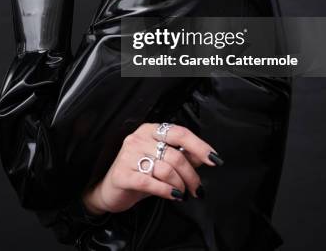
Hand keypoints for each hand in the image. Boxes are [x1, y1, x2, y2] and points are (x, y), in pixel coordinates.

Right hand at [82, 122, 222, 214]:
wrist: (111, 191)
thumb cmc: (140, 174)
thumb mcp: (163, 162)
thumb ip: (183, 156)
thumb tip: (205, 156)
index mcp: (150, 130)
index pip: (179, 133)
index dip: (199, 145)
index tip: (214, 159)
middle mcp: (138, 138)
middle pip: (175, 154)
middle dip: (191, 174)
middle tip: (197, 189)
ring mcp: (128, 155)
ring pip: (165, 169)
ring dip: (180, 184)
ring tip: (183, 193)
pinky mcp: (122, 174)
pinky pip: (150, 182)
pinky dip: (166, 190)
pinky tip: (173, 195)